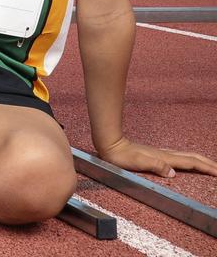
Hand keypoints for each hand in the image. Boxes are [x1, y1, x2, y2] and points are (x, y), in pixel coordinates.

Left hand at [98, 137, 216, 178]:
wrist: (111, 145)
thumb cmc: (122, 156)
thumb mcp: (138, 163)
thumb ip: (155, 166)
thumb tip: (173, 173)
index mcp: (165, 158)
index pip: (190, 163)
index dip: (206, 168)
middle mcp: (166, 154)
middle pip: (192, 158)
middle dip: (208, 163)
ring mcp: (162, 153)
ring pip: (187, 156)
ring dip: (201, 161)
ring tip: (210, 166)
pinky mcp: (157, 154)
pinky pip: (179, 157)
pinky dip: (190, 160)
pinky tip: (188, 162)